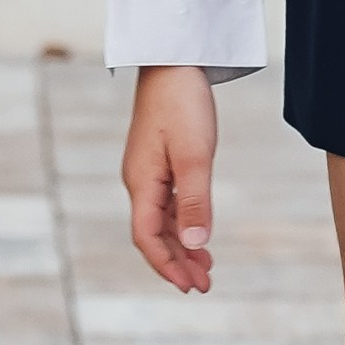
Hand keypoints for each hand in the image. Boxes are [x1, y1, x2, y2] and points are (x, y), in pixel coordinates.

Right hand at [124, 65, 216, 294]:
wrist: (173, 58)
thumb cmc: (182, 102)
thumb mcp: (195, 154)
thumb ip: (194, 200)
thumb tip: (194, 242)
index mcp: (141, 182)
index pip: (146, 237)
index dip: (167, 265)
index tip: (189, 286)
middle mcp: (139, 180)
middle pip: (153, 233)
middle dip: (177, 261)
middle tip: (204, 285)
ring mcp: (148, 170)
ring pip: (161, 219)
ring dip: (181, 244)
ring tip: (206, 266)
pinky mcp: (159, 158)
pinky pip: (167, 202)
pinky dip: (182, 222)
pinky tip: (198, 230)